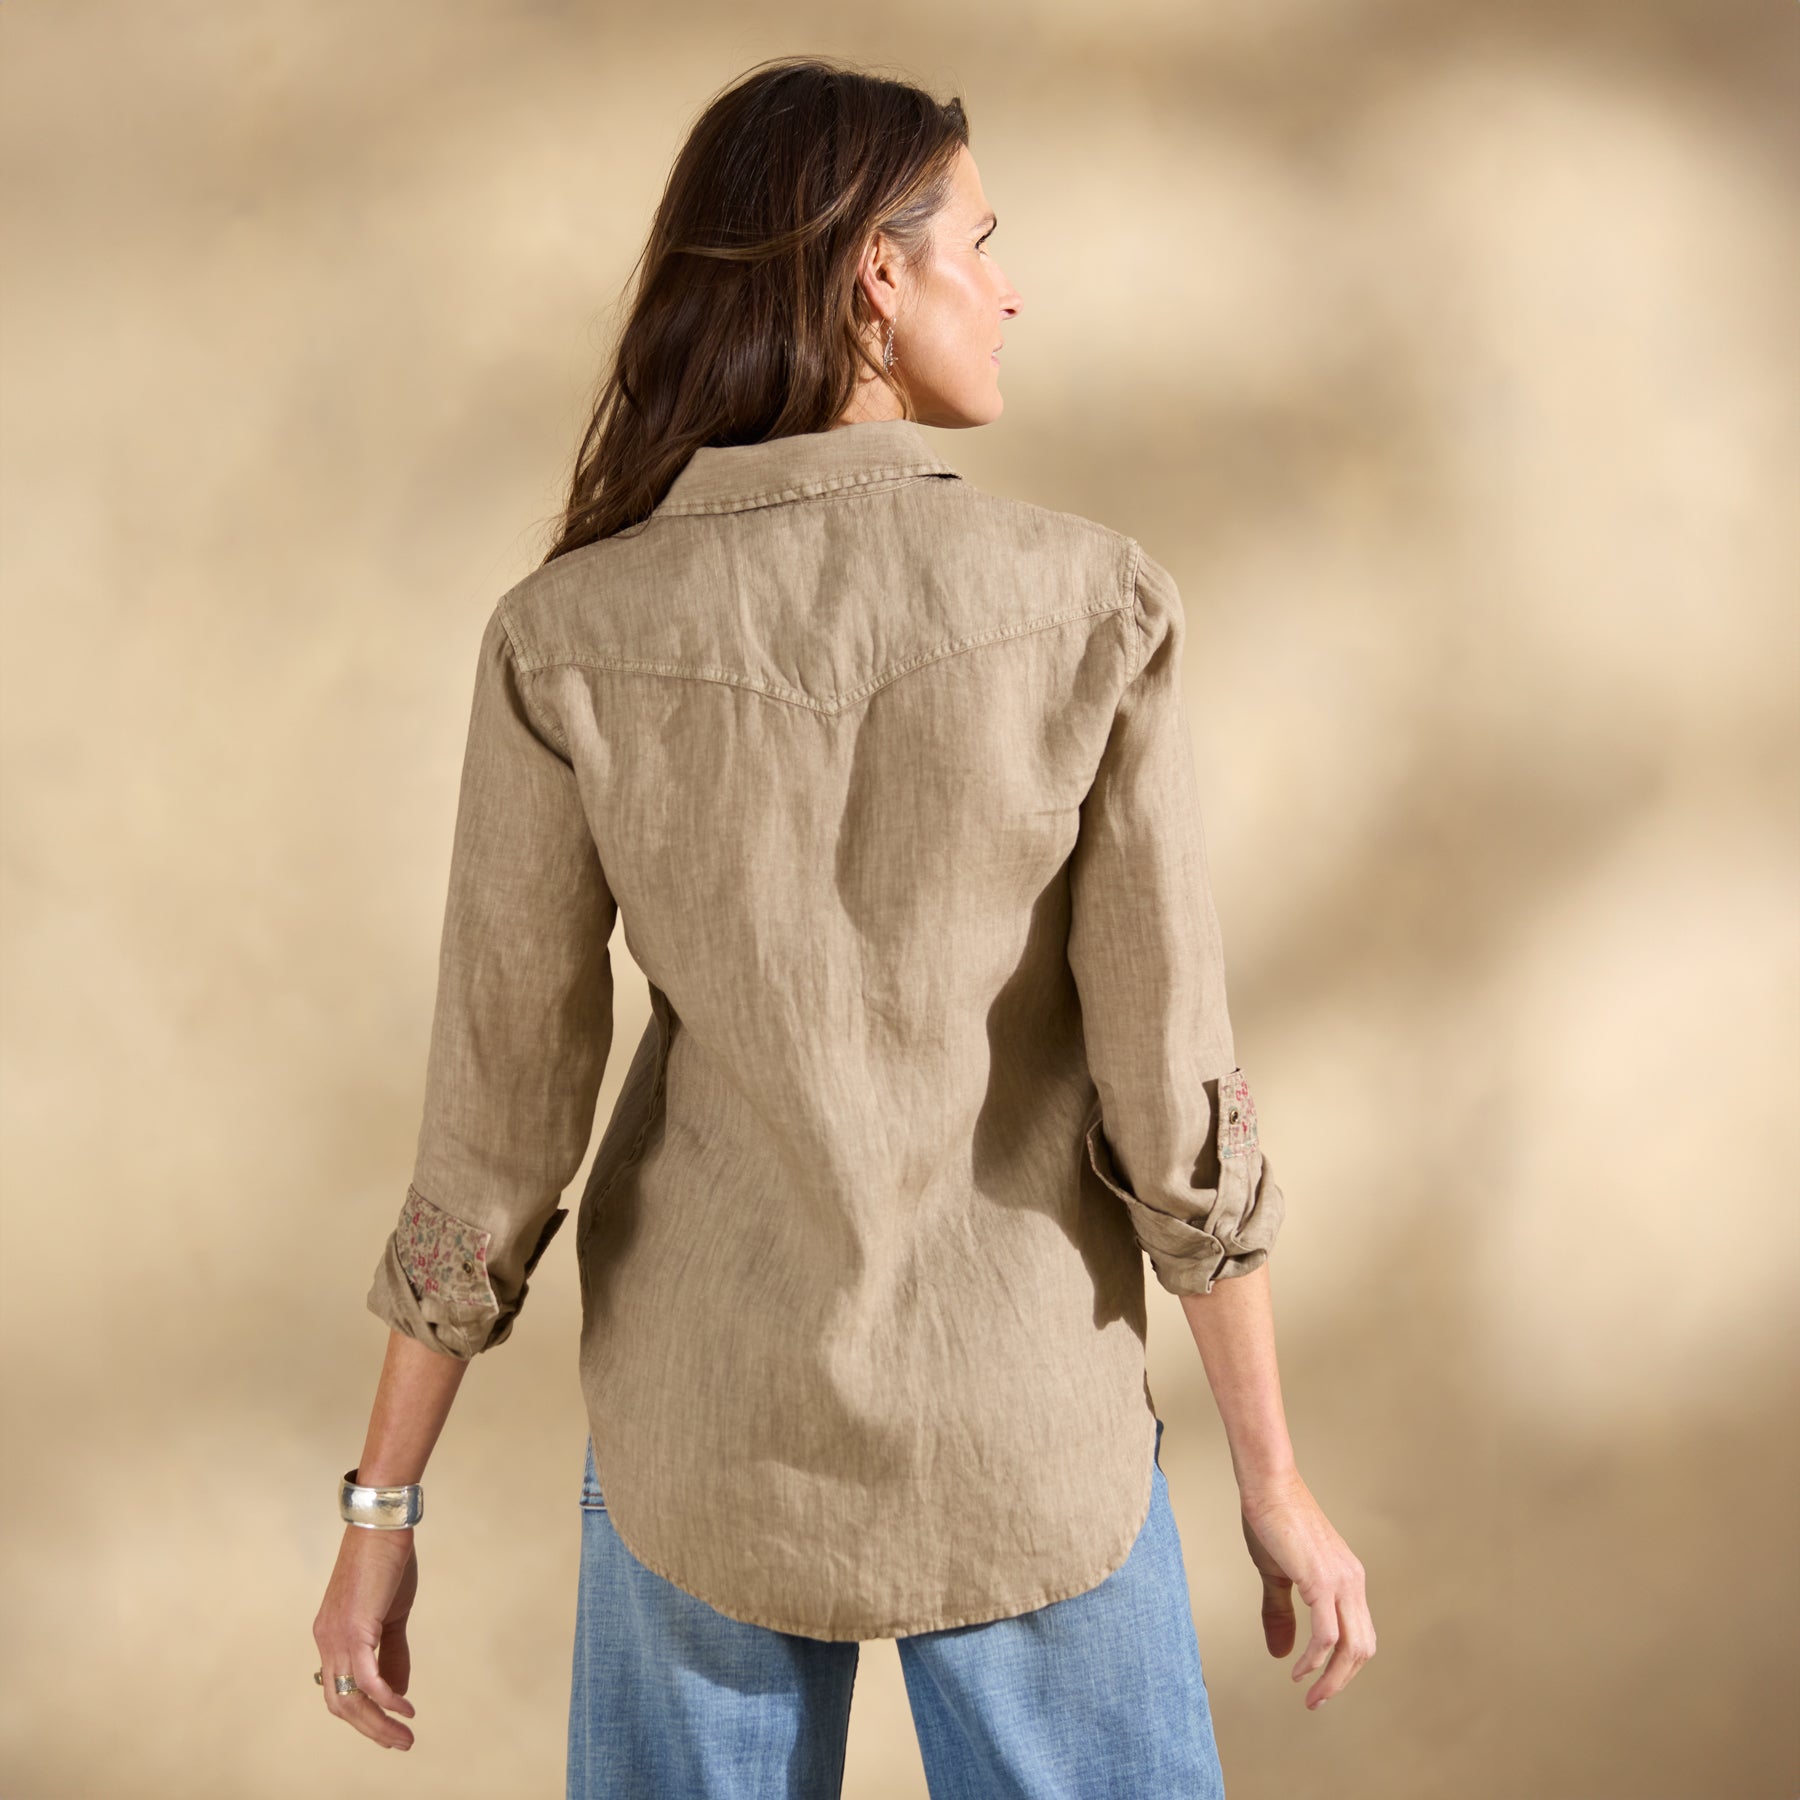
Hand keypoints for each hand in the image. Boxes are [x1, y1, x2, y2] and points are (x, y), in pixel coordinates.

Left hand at [312, 1525, 420, 1748]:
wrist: (382, 1527)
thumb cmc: (386, 1564)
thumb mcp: (391, 1614)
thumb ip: (393, 1652)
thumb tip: (397, 1692)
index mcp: (332, 1637)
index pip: (338, 1691)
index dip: (362, 1716)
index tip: (389, 1730)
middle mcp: (326, 1642)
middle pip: (340, 1705)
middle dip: (371, 1730)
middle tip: (400, 1744)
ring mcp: (337, 1637)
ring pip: (350, 1699)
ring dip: (378, 1723)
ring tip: (404, 1736)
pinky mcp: (355, 1630)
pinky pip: (366, 1678)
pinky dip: (385, 1698)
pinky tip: (404, 1707)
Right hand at [1236, 1468, 1375, 1709]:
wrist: (1267, 1484)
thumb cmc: (1271, 1520)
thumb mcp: (1277, 1575)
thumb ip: (1281, 1614)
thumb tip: (1283, 1654)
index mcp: (1348, 1579)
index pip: (1361, 1635)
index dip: (1345, 1666)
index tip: (1320, 1683)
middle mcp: (1353, 1582)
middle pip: (1363, 1649)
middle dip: (1341, 1682)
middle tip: (1316, 1701)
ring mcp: (1341, 1582)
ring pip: (1352, 1648)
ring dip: (1333, 1680)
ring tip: (1310, 1696)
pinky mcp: (1321, 1581)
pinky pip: (1327, 1636)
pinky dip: (1315, 1660)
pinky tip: (1299, 1670)